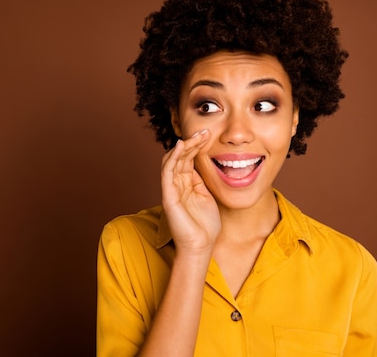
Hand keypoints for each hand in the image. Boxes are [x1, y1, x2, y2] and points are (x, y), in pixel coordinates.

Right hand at [161, 129, 220, 255]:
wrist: (201, 246)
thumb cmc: (206, 225)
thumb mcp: (207, 196)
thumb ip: (202, 181)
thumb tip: (203, 163)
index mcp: (186, 184)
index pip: (188, 158)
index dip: (196, 145)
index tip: (208, 133)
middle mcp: (176, 184)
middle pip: (180, 156)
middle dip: (192, 142)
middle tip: (204, 130)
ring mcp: (171, 189)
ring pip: (173, 160)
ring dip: (185, 146)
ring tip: (197, 135)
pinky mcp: (168, 195)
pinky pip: (167, 171)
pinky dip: (173, 156)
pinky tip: (182, 145)